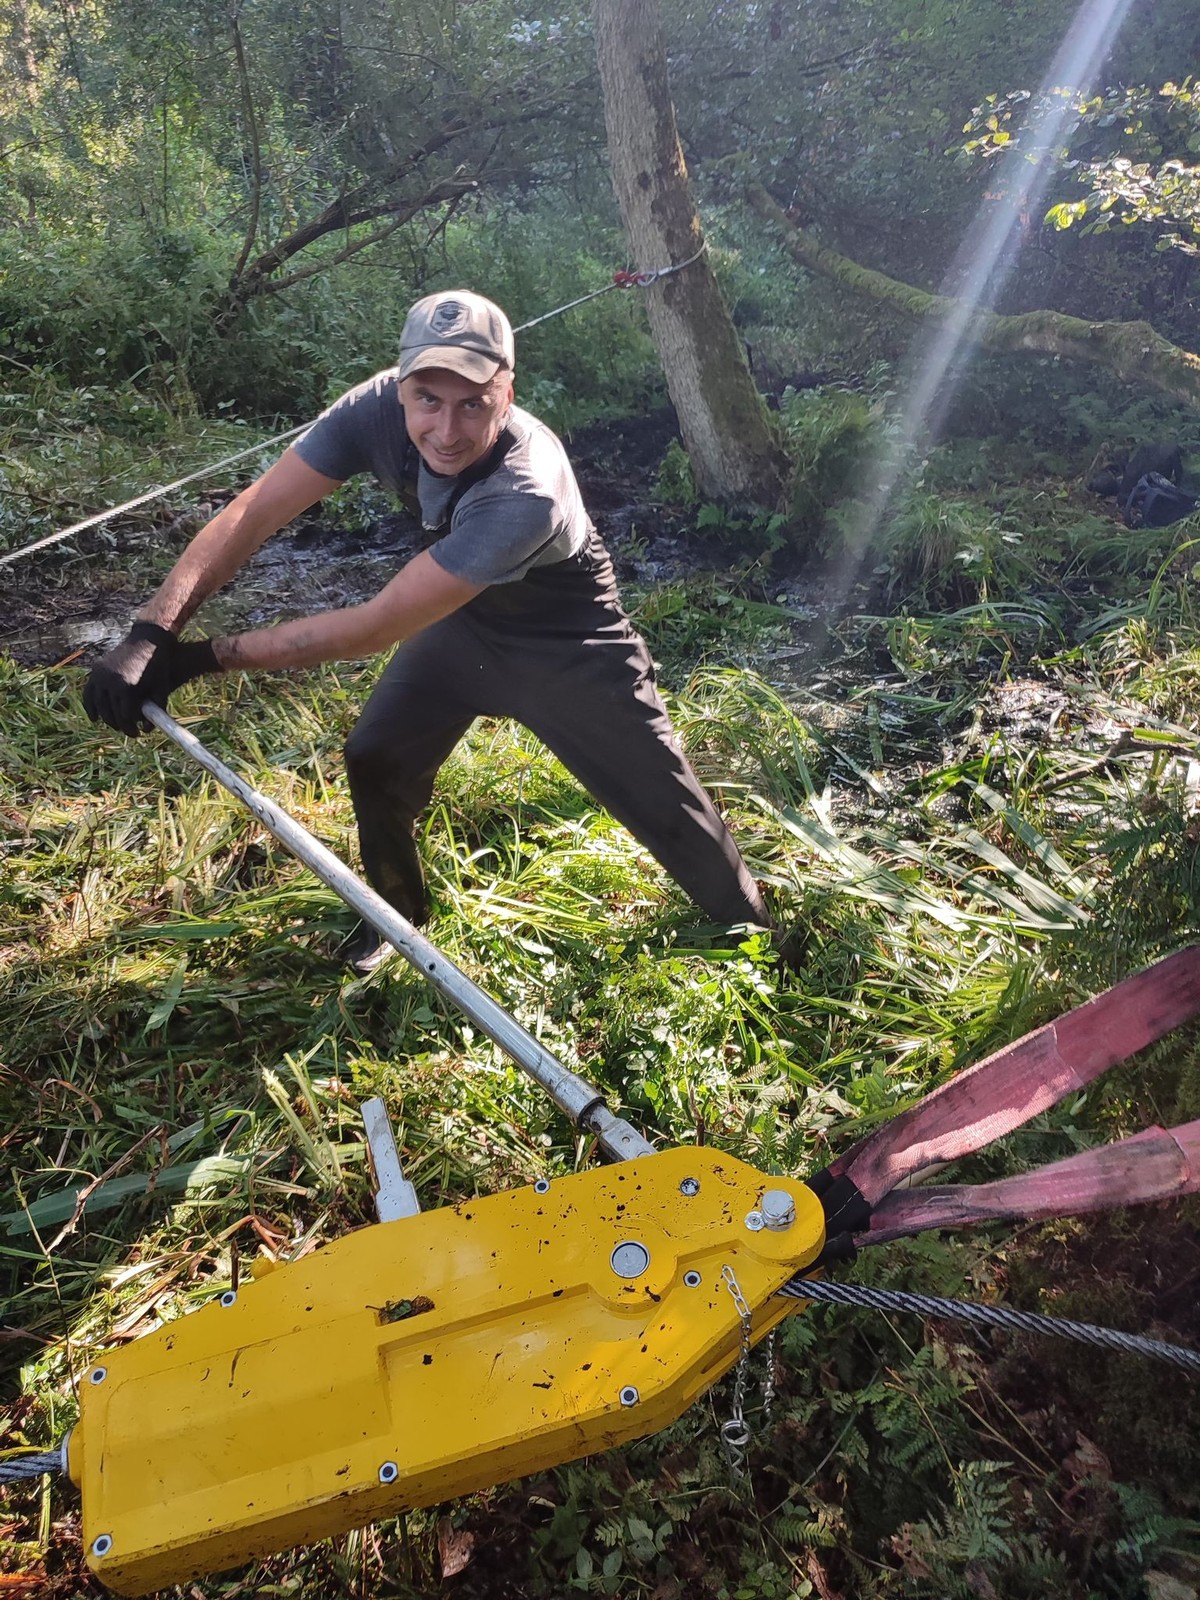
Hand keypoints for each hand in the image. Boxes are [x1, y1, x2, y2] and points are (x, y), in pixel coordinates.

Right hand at [82, 624, 220, 736]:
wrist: (148, 639)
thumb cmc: (158, 665)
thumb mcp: (161, 687)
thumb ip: (156, 709)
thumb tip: (147, 730)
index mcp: (127, 686)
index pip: (124, 716)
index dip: (131, 728)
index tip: (137, 734)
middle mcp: (110, 680)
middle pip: (110, 712)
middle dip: (119, 725)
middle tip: (128, 731)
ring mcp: (101, 674)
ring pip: (98, 704)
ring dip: (105, 717)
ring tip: (115, 725)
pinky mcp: (96, 668)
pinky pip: (89, 692)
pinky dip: (91, 705)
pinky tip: (95, 717)